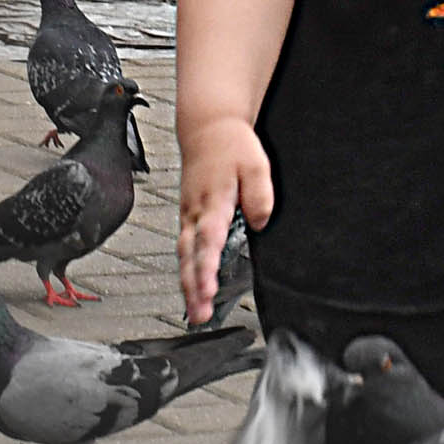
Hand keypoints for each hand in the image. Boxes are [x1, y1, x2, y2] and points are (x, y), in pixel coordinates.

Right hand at [176, 114, 273, 327]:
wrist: (207, 129)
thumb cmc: (231, 147)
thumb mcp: (255, 164)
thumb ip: (259, 196)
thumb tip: (259, 223)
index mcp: (212, 202)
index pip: (209, 241)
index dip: (208, 267)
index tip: (210, 289)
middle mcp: (194, 213)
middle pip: (190, 256)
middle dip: (194, 287)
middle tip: (200, 314)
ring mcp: (188, 216)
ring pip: (183, 256)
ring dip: (188, 286)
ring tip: (196, 313)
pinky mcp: (188, 218)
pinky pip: (184, 249)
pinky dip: (186, 272)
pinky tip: (193, 291)